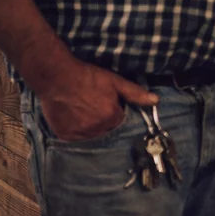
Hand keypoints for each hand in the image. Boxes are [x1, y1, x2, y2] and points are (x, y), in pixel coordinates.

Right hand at [37, 59, 157, 141]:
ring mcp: (80, 134)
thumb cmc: (88, 77)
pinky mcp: (65, 136)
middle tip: (93, 105)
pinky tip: (73, 117)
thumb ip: (135, 93)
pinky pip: (76, 138)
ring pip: (92, 135)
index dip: (114, 111)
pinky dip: (76, 130)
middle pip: (106, 129)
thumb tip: (156, 101)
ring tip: (82, 110)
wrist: (58, 77)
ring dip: (90, 126)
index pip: (119, 121)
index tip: (105, 102)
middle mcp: (97, 129)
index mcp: (112, 117)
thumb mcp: (115, 81)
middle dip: (103, 120)